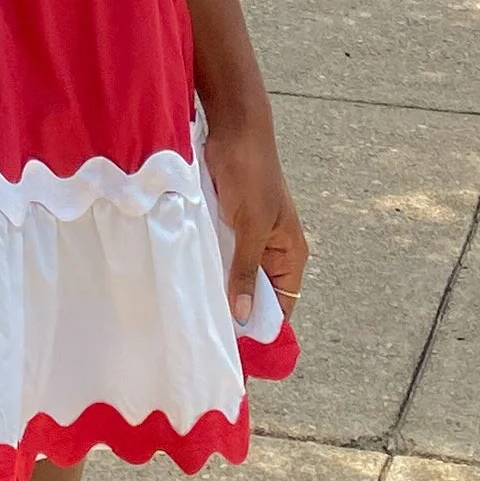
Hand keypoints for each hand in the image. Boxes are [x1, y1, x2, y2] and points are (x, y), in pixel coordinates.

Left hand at [207, 111, 305, 339]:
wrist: (234, 129)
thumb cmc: (251, 174)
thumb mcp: (250, 227)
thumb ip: (244, 271)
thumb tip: (241, 316)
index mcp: (290, 253)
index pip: (281, 304)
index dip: (263, 327)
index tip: (238, 351)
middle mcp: (272, 250)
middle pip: (256, 294)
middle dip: (236, 312)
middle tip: (208, 337)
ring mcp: (248, 239)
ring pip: (234, 277)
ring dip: (219, 289)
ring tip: (196, 315)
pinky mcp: (227, 227)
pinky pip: (218, 257)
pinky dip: (207, 268)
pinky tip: (189, 284)